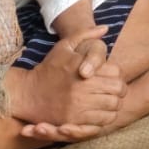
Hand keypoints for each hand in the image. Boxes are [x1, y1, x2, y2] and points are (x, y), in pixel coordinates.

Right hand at [11, 30, 126, 141]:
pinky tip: (102, 111)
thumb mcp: (64, 46)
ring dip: (115, 104)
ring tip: (110, 100)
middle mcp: (82, 87)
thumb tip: (106, 27)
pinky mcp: (74, 120)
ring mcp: (78, 105)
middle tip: (115, 90)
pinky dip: (106, 117)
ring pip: (113, 106)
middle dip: (120, 90)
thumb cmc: (49, 67)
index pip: (116, 72)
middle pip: (118, 90)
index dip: (117, 75)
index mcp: (82, 68)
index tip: (113, 77)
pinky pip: (101, 121)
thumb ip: (85, 34)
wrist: (28, 93)